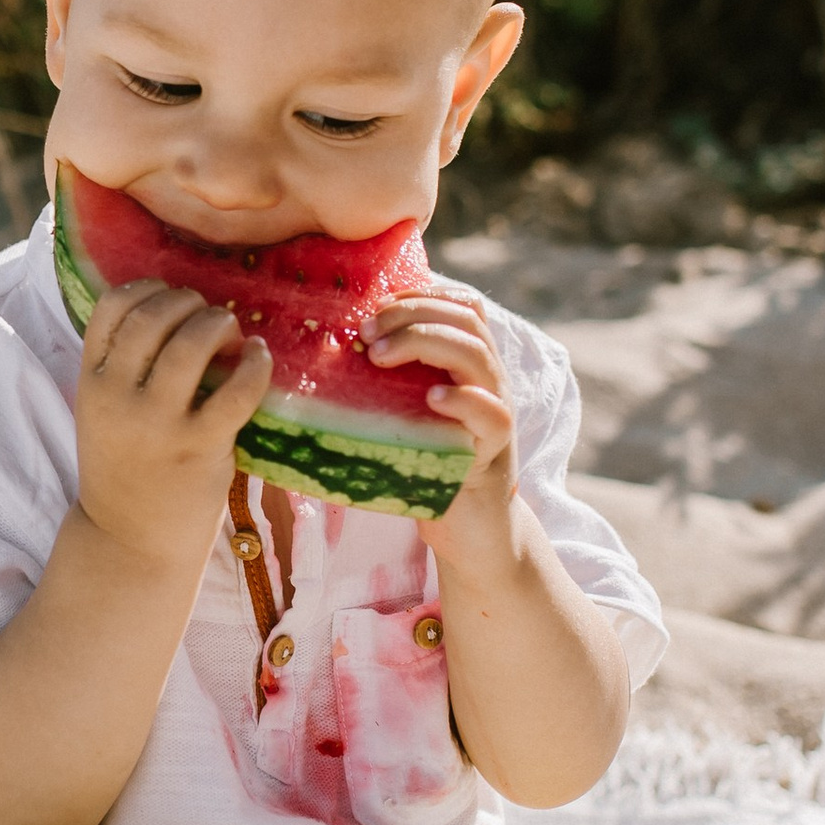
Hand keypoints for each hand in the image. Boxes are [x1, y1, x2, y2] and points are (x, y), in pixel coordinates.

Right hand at [75, 280, 271, 571]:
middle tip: (207, 316)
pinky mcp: (199, 447)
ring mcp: (158, 423)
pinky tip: (259, 356)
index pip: (111, 308)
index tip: (170, 297)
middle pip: (152, 317)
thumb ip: (123, 367)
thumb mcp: (104, 413)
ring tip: (231, 332)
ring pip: (190, 344)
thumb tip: (174, 308)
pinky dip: (255, 363)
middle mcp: (118, 398)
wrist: (131, 543)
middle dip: (187, 302)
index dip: (147, 289)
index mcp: (91, 383)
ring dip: (218, 323)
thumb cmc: (127, 470)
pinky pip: (236, 390)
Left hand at [365, 283, 512, 548]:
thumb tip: (329, 353)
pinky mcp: (495, 449)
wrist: (468, 530)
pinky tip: (431, 398)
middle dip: (411, 313)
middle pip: (466, 319)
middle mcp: (489, 380)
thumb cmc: (427, 468)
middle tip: (365, 333)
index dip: (419, 294)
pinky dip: (462, 399)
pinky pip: (490, 414)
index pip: (461, 304)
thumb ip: (388, 382)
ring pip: (478, 355)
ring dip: (426, 342)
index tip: (375, 307)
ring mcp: (496, 412)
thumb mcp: (406, 415)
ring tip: (380, 355)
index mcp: (469, 365)